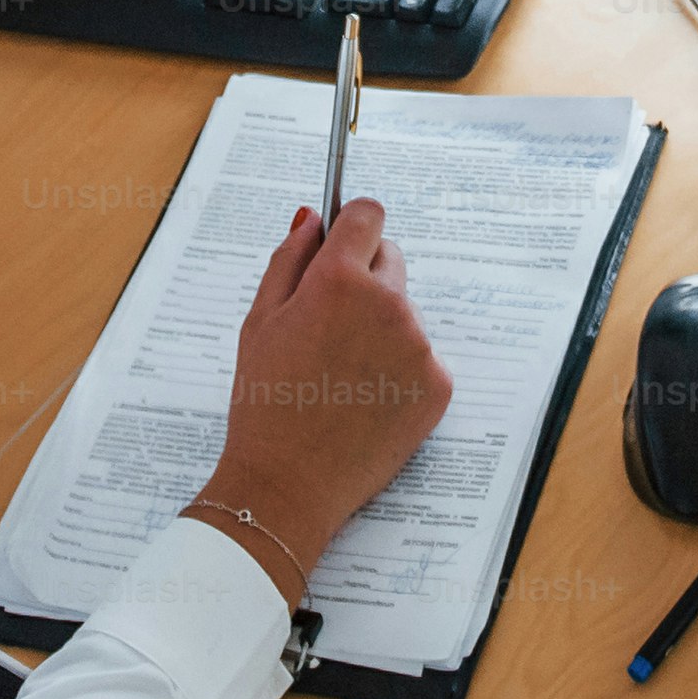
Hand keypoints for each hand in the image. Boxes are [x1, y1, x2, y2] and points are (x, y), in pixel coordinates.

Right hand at [186, 199, 451, 595]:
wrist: (289, 483)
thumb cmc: (265, 402)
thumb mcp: (259, 320)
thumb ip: (288, 259)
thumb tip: (313, 218)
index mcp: (338, 280)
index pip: (368, 214)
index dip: (352, 225)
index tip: (344, 240)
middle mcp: (387, 304)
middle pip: (389, 259)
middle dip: (364, 278)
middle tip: (330, 326)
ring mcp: (419, 345)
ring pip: (404, 312)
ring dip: (381, 327)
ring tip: (342, 375)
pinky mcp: (438, 384)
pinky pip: (421, 356)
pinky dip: (400, 370)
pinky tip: (366, 399)